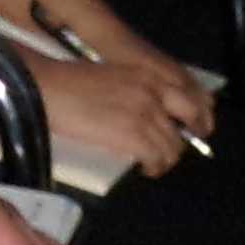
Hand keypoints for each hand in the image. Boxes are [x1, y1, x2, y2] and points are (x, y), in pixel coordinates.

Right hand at [40, 57, 193, 176]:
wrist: (48, 89)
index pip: (187, 95)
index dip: (195, 115)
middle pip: (191, 117)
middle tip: (175, 151)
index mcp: (147, 75)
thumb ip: (134, 90)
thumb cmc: (69, 83)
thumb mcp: (112, 76)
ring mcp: (145, 113)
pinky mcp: (133, 135)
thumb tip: (146, 114)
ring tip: (153, 164)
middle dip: (189, 136)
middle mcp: (153, 91)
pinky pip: (156, 157)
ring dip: (166, 158)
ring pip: (173, 144)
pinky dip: (154, 167)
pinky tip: (145, 170)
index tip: (193, 128)